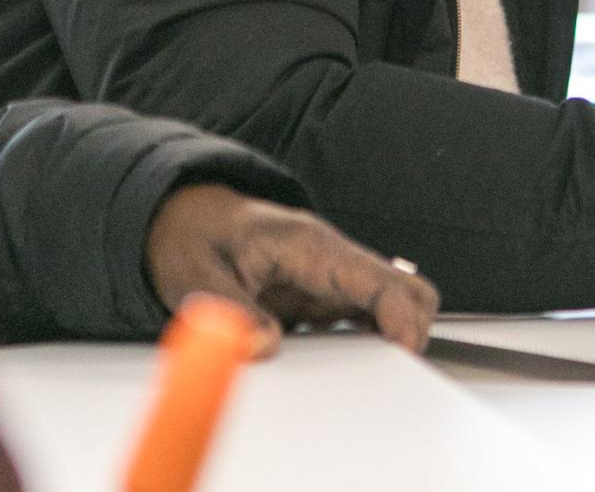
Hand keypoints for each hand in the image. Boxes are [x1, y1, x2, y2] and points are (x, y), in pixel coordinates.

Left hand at [144, 184, 438, 354]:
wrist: (183, 216)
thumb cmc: (194, 237)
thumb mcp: (197, 277)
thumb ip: (233, 313)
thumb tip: (265, 348)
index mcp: (309, 246)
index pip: (378, 279)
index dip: (402, 317)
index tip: (403, 355)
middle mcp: (330, 258)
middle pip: (404, 286)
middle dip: (412, 327)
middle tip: (392, 372)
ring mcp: (329, 275)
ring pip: (389, 302)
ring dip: (390, 335)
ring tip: (366, 377)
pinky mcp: (319, 292)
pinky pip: (362, 314)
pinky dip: (368, 338)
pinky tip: (343, 364)